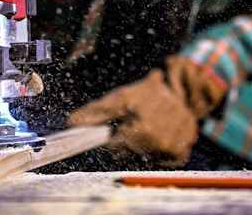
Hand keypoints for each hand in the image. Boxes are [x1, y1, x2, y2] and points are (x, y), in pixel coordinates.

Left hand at [66, 55, 225, 166]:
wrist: (180, 90)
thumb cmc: (146, 93)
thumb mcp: (121, 97)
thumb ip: (95, 111)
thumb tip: (71, 122)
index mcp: (141, 129)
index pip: (114, 147)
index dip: (115, 135)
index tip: (122, 125)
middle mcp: (157, 143)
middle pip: (127, 155)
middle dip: (127, 141)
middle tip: (136, 123)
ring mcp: (170, 149)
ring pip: (142, 158)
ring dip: (142, 147)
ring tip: (148, 126)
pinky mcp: (180, 153)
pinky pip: (158, 161)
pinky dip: (156, 151)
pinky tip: (159, 135)